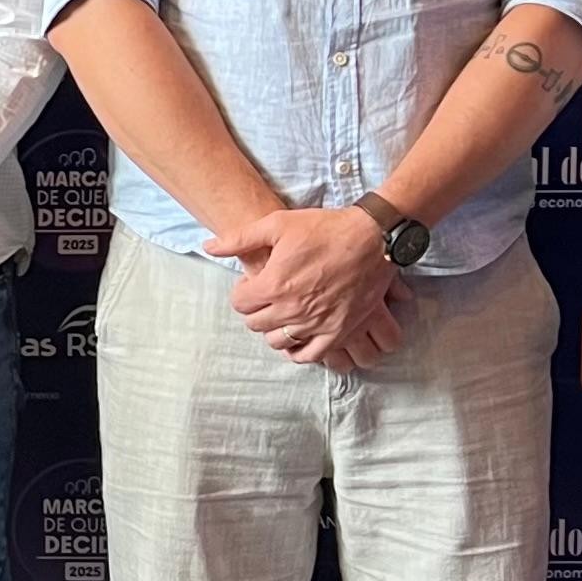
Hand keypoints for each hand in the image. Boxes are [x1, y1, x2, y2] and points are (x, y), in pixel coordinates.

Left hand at [209, 207, 399, 368]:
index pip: (239, 304)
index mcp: (273, 285)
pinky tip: (298, 336)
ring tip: (282, 313)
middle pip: (255, 324)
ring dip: (274, 328)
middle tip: (268, 296)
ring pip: (278, 341)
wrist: (372, 238)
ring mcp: (316, 324)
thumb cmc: (325, 228)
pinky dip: (298, 350)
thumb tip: (209, 246)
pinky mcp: (338, 332)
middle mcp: (292, 309)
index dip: (243, 292)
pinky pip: (309, 356)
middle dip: (256, 309)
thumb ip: (239, 239)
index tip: (253, 283)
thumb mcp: (277, 224)